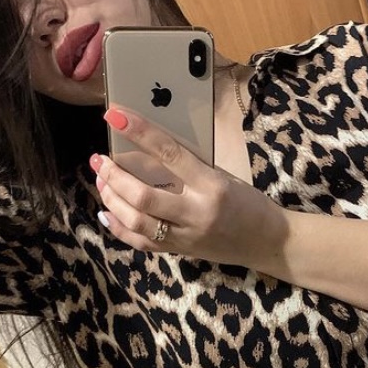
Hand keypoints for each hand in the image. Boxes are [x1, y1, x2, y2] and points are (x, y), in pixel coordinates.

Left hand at [90, 106, 288, 273]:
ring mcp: (185, 236)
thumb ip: (189, 167)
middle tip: (99, 160)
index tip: (115, 115)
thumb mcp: (223, 176)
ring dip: (112, 200)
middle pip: (144, 196)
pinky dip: (118, 228)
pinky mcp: (179, 252)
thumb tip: (148, 150)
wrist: (267, 242)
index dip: (140, 132)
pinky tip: (105, 213)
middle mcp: (196, 212)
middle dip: (115, 176)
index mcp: (212, 185)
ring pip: (137, 221)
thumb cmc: (248, 203)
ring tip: (101, 181)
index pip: (169, 153)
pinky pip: (141, 243)